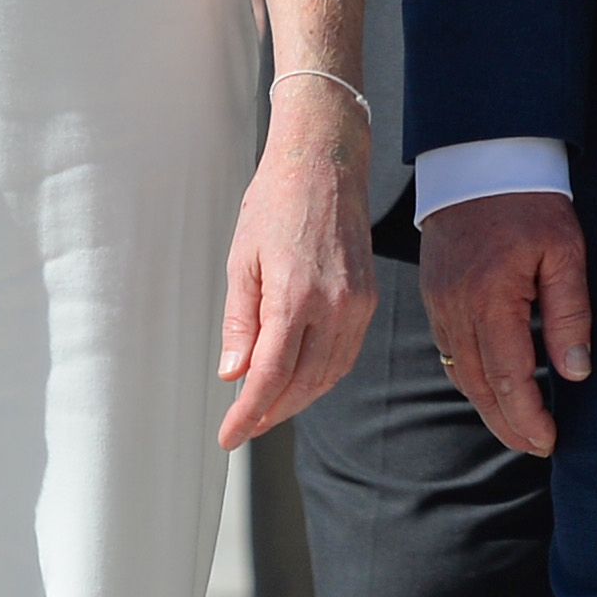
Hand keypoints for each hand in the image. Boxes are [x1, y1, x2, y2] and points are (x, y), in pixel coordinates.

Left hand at [219, 83, 380, 447]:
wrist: (324, 160)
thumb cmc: (275, 203)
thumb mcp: (242, 260)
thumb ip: (240, 322)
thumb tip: (232, 375)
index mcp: (295, 295)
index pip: (270, 375)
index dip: (247, 413)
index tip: (228, 437)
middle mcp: (334, 305)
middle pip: (303, 384)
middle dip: (271, 412)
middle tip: (243, 427)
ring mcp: (357, 302)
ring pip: (328, 375)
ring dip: (297, 399)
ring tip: (266, 409)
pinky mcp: (367, 297)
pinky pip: (345, 353)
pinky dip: (321, 375)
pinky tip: (298, 379)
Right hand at [420, 188, 592, 458]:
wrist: (480, 160)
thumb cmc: (530, 201)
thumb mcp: (565, 250)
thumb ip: (570, 312)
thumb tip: (575, 371)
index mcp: (491, 297)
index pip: (507, 376)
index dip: (527, 416)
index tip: (548, 441)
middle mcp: (456, 307)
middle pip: (478, 385)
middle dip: (507, 423)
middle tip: (536, 447)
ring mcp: (439, 303)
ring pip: (460, 373)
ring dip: (488, 406)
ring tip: (518, 428)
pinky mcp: (434, 297)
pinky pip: (450, 351)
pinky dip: (472, 378)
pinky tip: (494, 388)